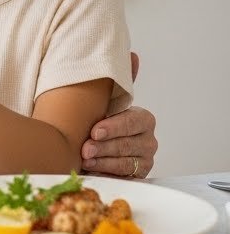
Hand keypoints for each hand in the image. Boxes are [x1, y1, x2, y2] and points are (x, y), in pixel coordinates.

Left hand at [80, 52, 157, 178]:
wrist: (96, 146)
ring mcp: (144, 161)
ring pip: (125, 163)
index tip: (94, 131)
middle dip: (105, 146)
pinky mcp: (136, 178)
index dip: (114, 127)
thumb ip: (121, 81)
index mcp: (144, 120)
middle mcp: (148, 141)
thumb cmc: (101, 121)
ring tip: (85, 160)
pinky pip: (123, 178)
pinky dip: (106, 174)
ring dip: (103, 161)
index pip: (133, 122)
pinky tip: (91, 171)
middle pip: (128, 144)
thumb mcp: (108, 102)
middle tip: (85, 149)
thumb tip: (133, 55)